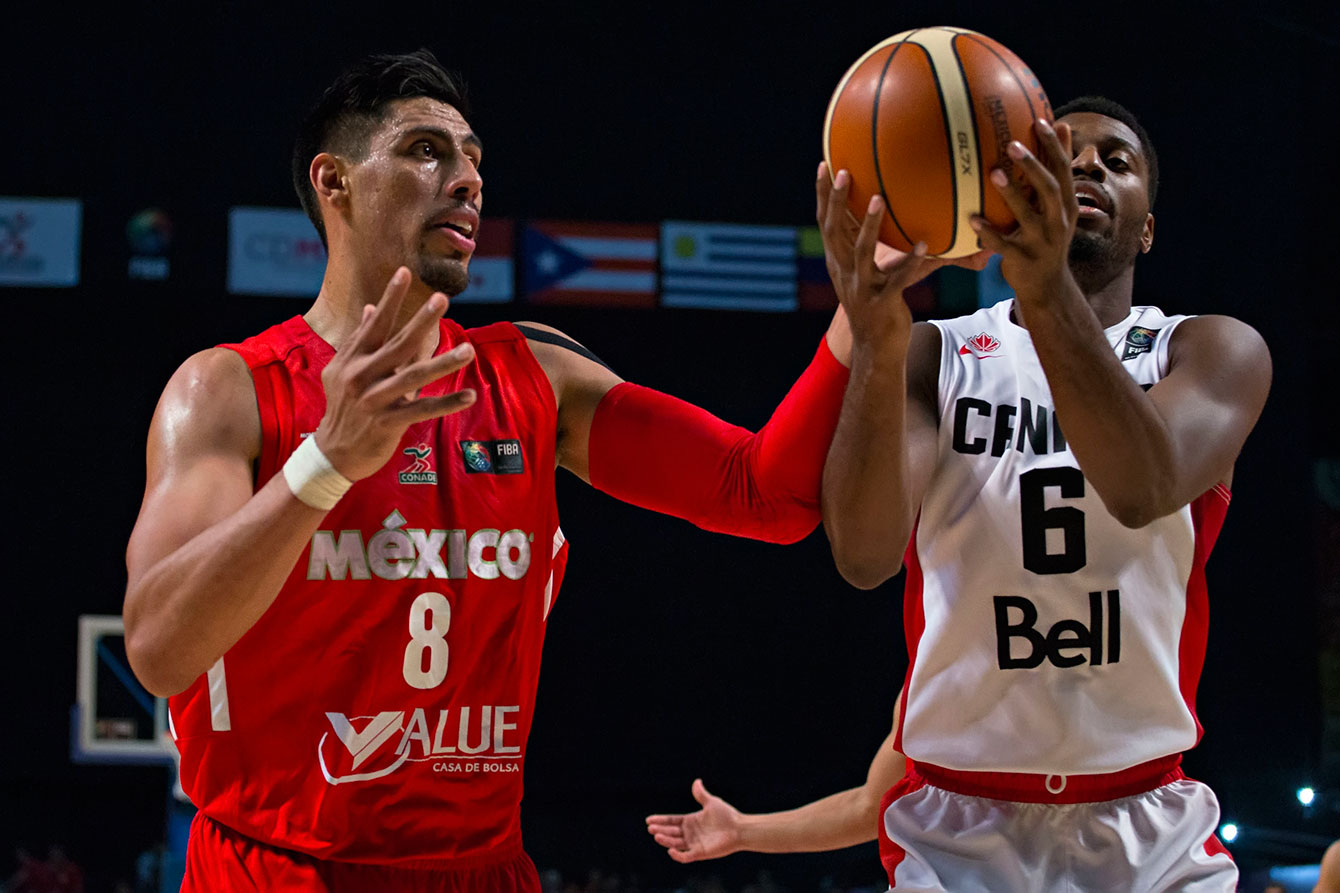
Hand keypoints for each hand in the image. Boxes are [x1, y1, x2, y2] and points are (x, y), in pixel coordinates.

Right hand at [315, 267, 476, 479]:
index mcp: (353, 359)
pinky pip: (422, 409)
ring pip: (414, 376)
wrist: (333, 452)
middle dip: (421, 320)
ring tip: (469, 351)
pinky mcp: (387, 422)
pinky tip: (470, 395)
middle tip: (443, 299)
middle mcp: (362, 375)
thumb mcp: (342, 370)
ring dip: (443, 363)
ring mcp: (375, 399)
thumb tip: (371, 308)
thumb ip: (359, 339)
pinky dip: (447, 403)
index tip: (405, 271)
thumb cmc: (343, 407)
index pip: (375, 323)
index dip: (391, 298)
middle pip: (398, 344)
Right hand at [645, 778, 743, 862]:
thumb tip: (696, 781)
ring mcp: (694, 844)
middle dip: (660, 830)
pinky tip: (670, 850)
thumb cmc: (727, 815)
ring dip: (666, 841)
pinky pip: (686, 856)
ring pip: (675, 843)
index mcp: (690, 821)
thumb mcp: (711, 803)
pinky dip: (677, 855)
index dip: (661, 821)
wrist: (739, 828)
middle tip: (651, 828)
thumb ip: (701, 795)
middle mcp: (690, 833)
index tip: (649, 820)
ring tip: (657, 836)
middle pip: (671, 832)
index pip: (672, 821)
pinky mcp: (700, 853)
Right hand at [816, 163, 987, 348]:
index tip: (823, 165)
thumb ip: (877, 246)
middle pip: (834, 232)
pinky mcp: (882, 303)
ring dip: (868, 225)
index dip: (822, 196)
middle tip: (844, 172)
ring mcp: (861, 289)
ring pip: (861, 253)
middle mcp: (845, 273)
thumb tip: (893, 215)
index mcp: (839, 263)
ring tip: (878, 199)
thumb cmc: (878, 305)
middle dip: (836, 201)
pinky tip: (924, 244)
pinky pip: (897, 279)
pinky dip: (910, 262)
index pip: (825, 223)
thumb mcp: (871, 273)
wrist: (876, 349)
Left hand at [970, 120, 1078, 303]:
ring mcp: (1041, 242)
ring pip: (1028, 215)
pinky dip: (989, 233)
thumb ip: (1056, 173)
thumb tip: (1061, 126)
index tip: (1042, 121)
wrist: (1048, 286)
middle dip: (1034, 166)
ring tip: (994, 173)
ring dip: (1011, 194)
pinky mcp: (1023, 260)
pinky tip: (972, 220)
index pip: (1064, 170)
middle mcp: (1058, 222)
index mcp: (1067, 205)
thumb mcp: (1057, 209)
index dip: (1055, 146)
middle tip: (1012, 144)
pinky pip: (1003, 245)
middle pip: (1051, 188)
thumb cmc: (1046, 238)